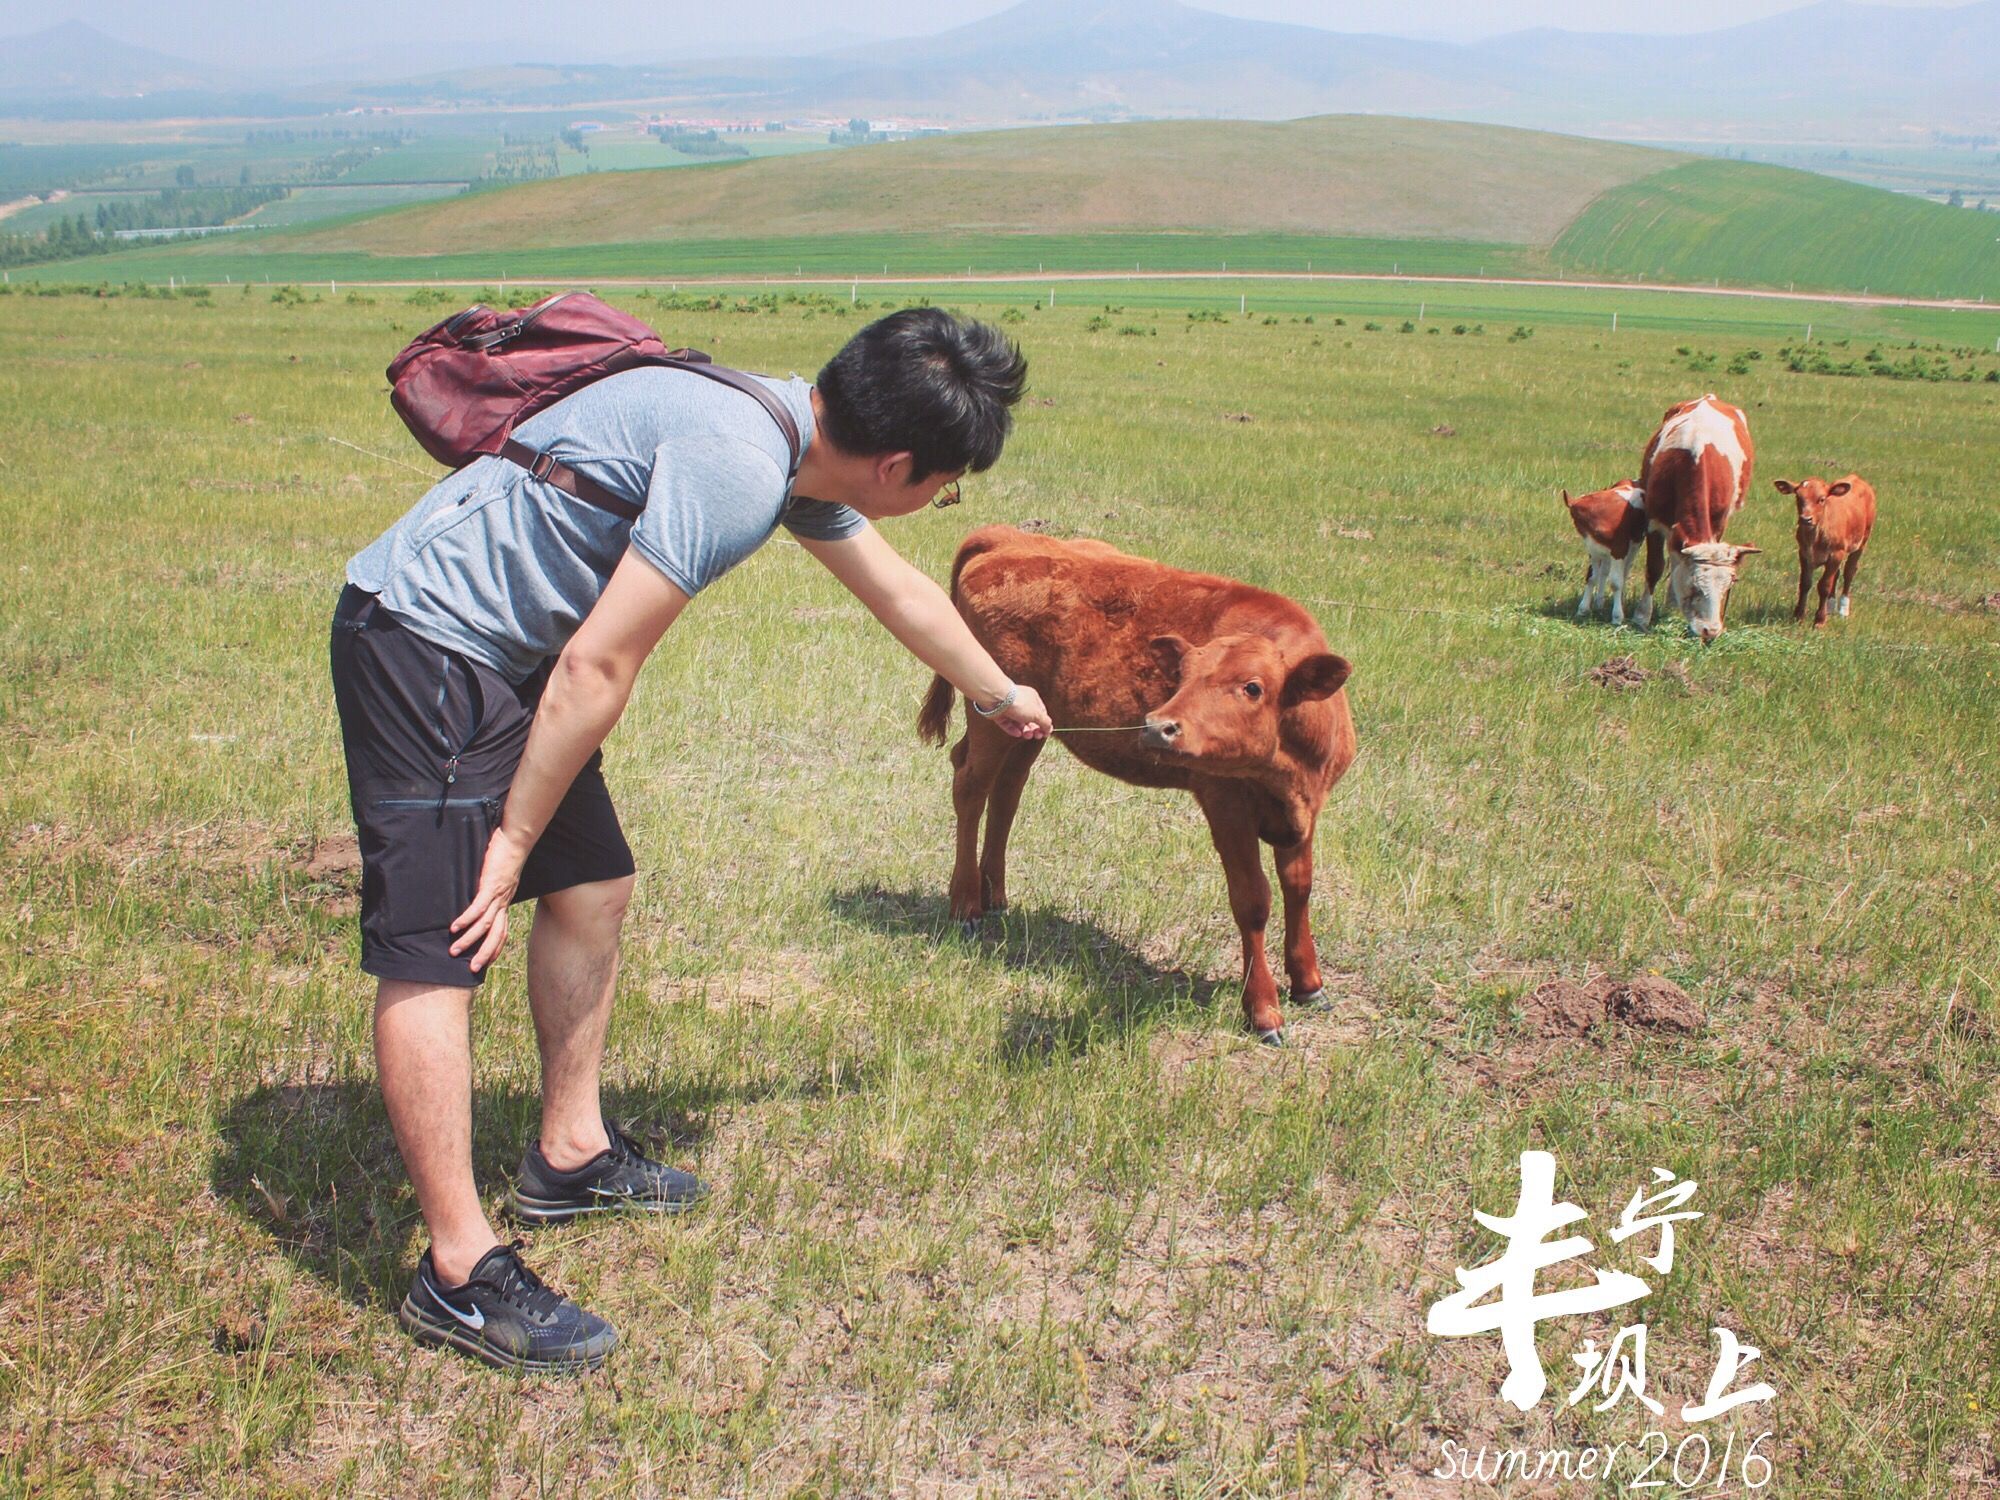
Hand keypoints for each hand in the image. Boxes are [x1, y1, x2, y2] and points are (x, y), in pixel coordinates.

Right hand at [449, 823, 533, 972]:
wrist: (516, 838)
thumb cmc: (504, 853)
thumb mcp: (496, 875)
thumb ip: (488, 885)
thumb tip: (478, 890)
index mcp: (505, 902)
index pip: (502, 931)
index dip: (494, 948)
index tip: (484, 963)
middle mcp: (504, 902)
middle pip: (495, 936)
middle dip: (483, 954)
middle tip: (471, 970)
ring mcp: (498, 895)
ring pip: (484, 925)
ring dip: (469, 940)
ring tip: (454, 950)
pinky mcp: (491, 885)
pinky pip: (478, 908)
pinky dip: (466, 920)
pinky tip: (454, 928)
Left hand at [994, 684, 1051, 739]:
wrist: (997, 698)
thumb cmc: (1019, 703)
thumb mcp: (1037, 714)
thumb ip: (1045, 723)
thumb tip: (1050, 730)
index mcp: (1032, 698)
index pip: (1041, 712)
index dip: (1044, 723)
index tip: (1045, 733)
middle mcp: (1021, 703)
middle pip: (1030, 718)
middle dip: (1034, 728)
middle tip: (1036, 736)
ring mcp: (1010, 709)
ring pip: (1019, 723)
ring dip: (1025, 730)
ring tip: (1027, 734)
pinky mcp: (1000, 714)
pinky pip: (1008, 724)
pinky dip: (1013, 730)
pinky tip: (1017, 734)